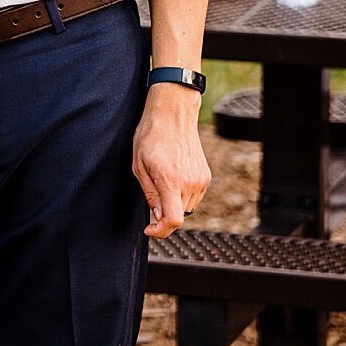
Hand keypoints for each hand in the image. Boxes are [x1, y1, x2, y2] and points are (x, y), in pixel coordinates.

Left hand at [132, 82, 210, 237]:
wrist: (173, 114)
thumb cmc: (151, 135)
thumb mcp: (139, 165)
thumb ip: (149, 194)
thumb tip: (156, 216)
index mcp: (171, 180)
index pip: (173, 220)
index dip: (160, 231)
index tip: (149, 229)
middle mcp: (190, 183)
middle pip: (178, 215)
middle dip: (163, 212)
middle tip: (151, 190)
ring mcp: (201, 180)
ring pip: (186, 207)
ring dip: (173, 202)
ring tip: (162, 177)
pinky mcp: (206, 176)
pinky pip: (193, 196)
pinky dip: (182, 193)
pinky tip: (173, 174)